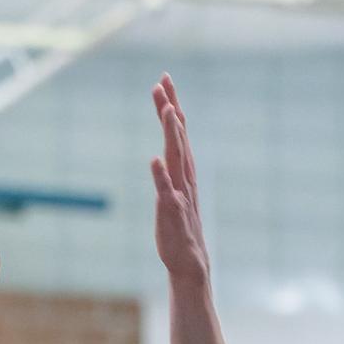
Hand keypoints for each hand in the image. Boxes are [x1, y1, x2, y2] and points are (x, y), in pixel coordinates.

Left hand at [151, 74, 208, 283]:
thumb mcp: (172, 194)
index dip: (171, 105)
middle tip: (163, 80)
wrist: (189, 263)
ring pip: (177, 158)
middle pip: (178, 136)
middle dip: (170, 108)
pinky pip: (166, 192)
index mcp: (183, 170)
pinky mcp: (172, 213)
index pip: (177, 131)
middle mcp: (184, 177)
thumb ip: (169, 173)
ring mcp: (179, 193)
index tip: (164, 80)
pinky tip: (154, 160)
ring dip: (172, 134)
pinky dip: (161, 176)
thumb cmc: (178, 228)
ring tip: (166, 109)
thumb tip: (163, 154)